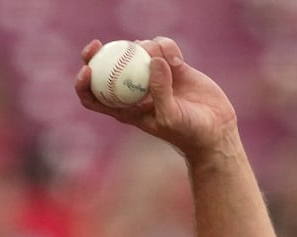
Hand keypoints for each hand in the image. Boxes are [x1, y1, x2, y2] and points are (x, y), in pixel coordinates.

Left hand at [75, 38, 238, 158]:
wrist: (213, 128)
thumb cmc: (186, 131)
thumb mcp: (170, 117)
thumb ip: (160, 91)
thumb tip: (152, 61)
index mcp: (125, 108)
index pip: (93, 97)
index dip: (83, 83)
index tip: (86, 69)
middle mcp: (135, 90)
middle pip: (108, 69)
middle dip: (98, 55)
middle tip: (98, 44)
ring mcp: (153, 76)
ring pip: (137, 52)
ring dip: (143, 48)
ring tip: (163, 60)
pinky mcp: (173, 66)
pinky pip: (163, 47)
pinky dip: (166, 46)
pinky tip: (177, 59)